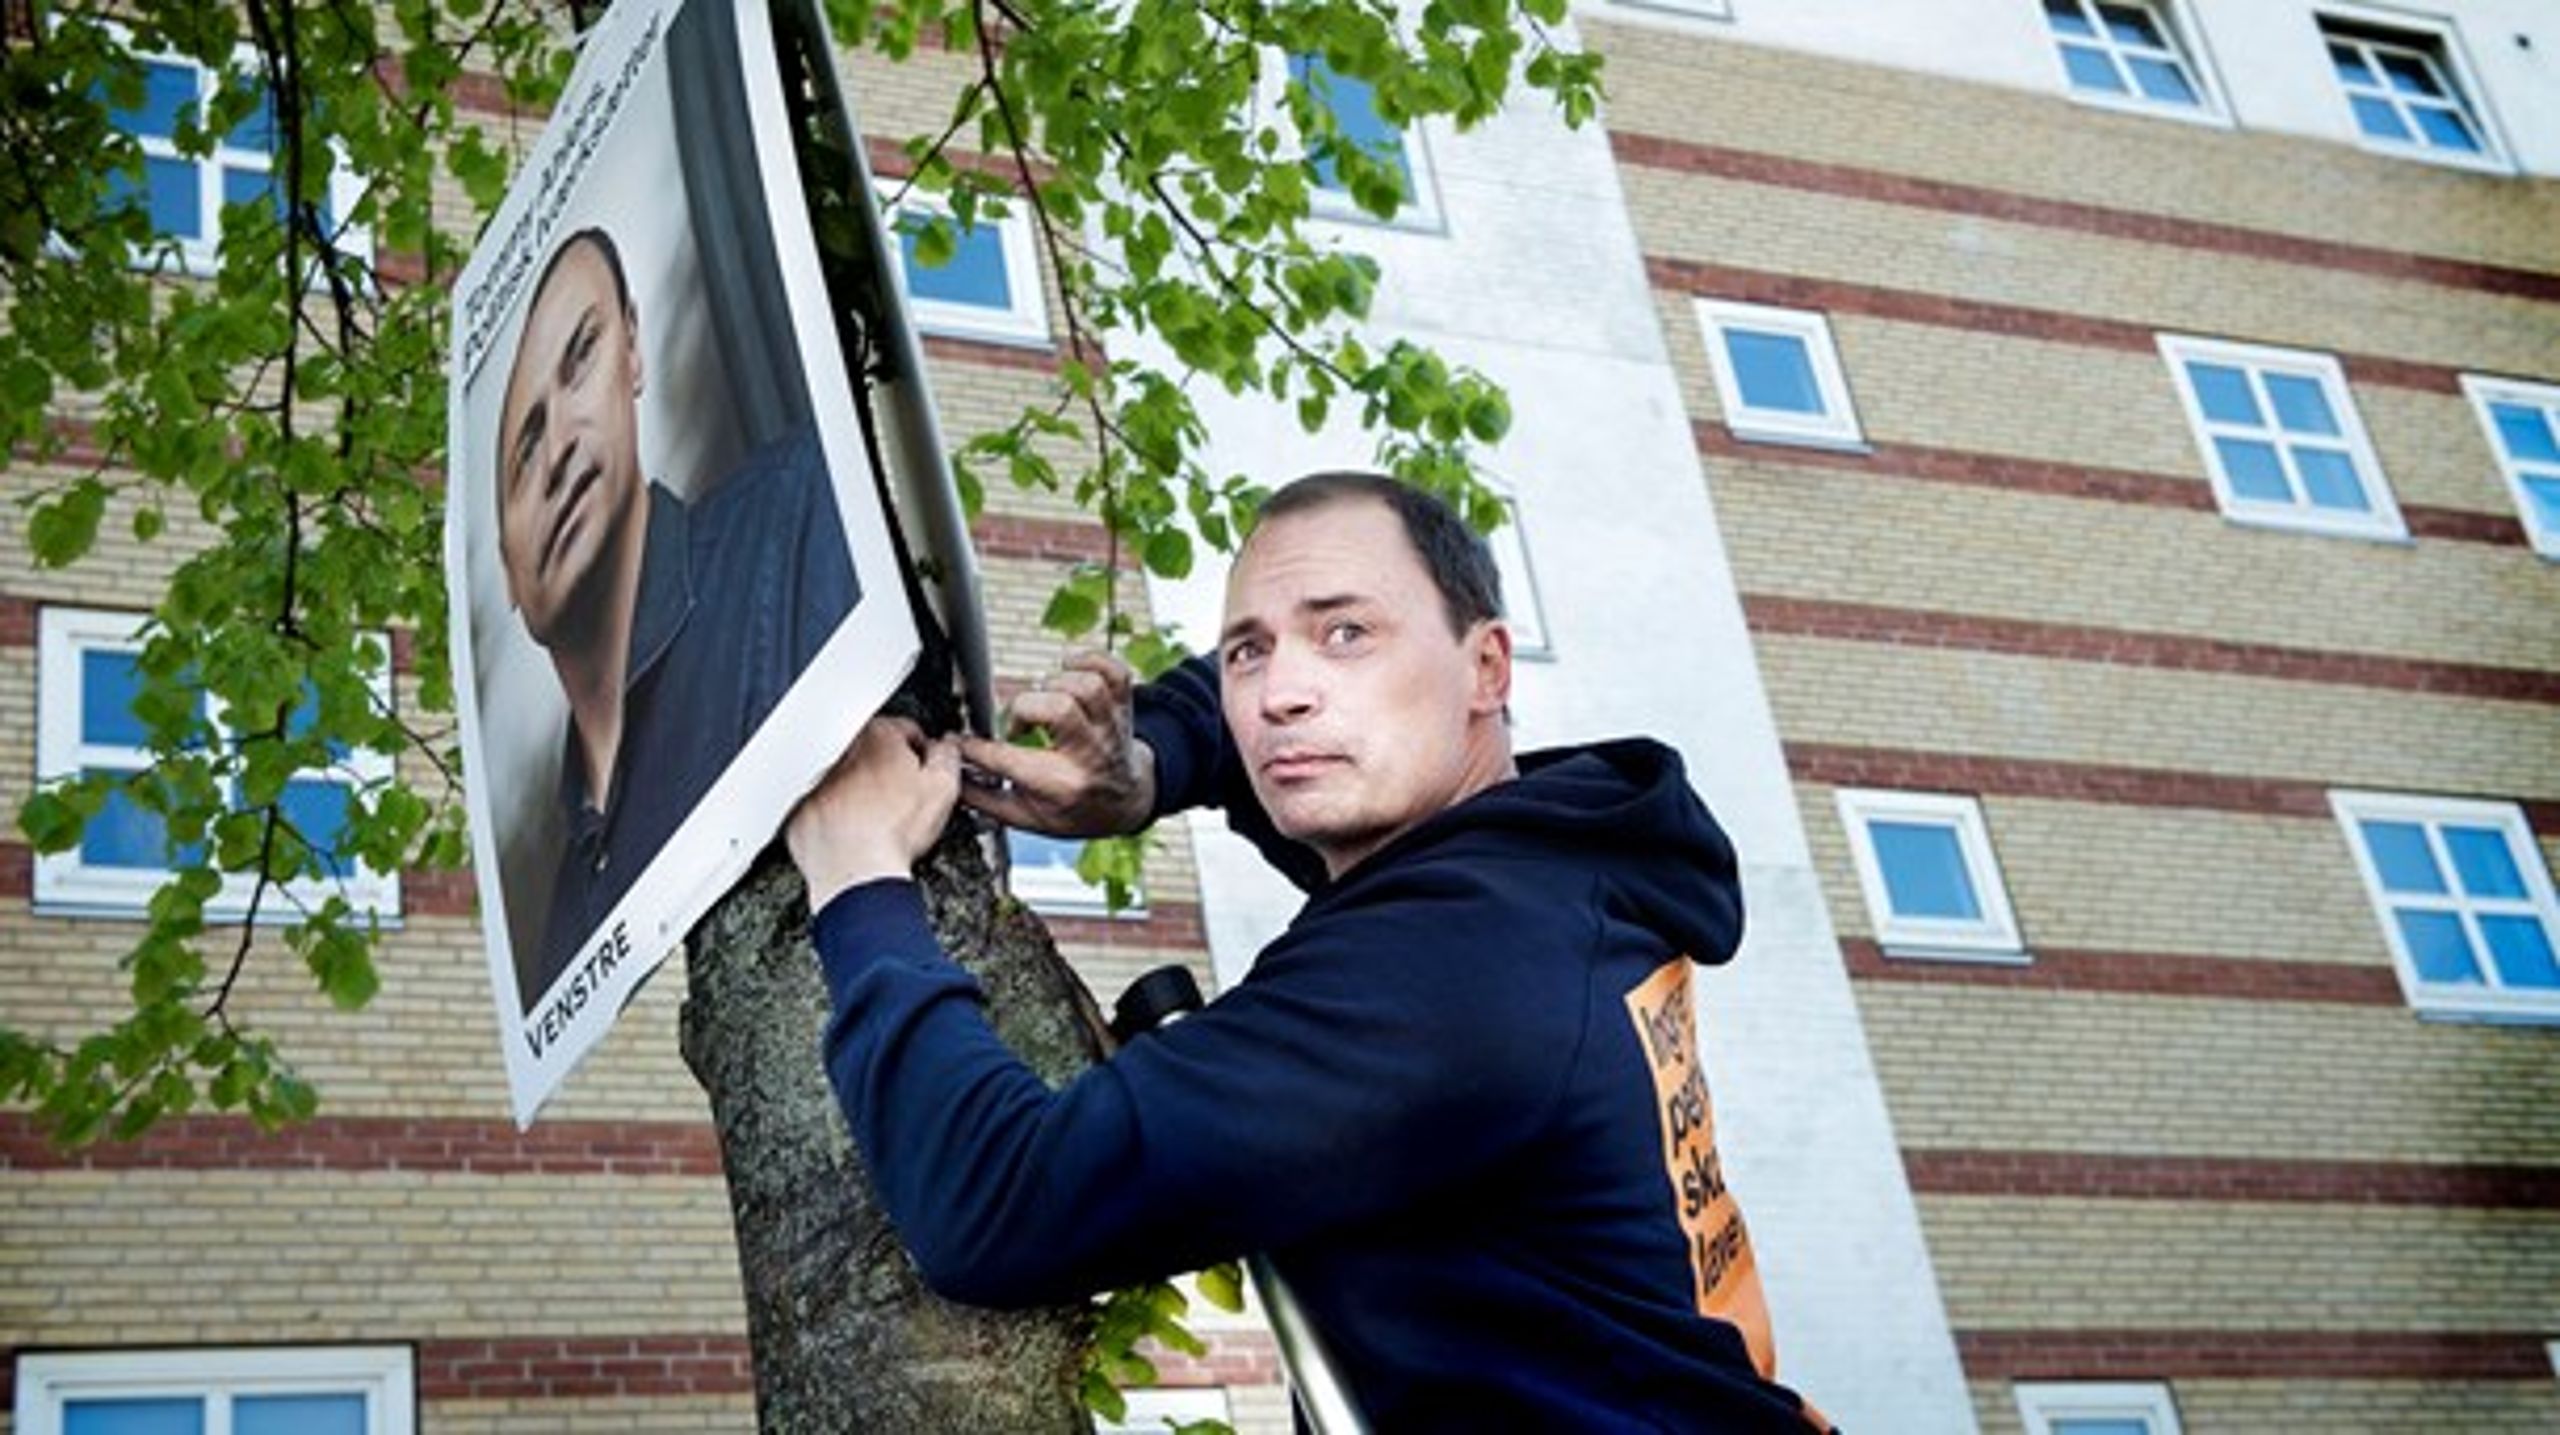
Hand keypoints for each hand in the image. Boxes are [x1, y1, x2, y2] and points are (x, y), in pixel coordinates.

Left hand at [788, 717, 961, 909]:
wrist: (858, 874)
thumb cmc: (895, 833)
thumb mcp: (943, 788)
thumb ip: (948, 756)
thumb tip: (944, 749)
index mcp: (877, 737)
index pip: (905, 731)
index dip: (919, 754)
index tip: (921, 772)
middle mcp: (839, 752)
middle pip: (871, 752)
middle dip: (886, 770)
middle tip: (900, 800)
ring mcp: (814, 781)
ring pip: (843, 778)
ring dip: (858, 791)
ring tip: (877, 820)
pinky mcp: (799, 810)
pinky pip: (821, 806)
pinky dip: (834, 815)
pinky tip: (853, 832)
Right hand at [958, 650, 1156, 836]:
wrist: (1125, 803)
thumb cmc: (1072, 808)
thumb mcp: (1026, 816)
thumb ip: (984, 798)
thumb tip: (948, 780)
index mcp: (1061, 786)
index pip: (1009, 759)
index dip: (974, 747)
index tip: (959, 741)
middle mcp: (1090, 754)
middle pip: (1059, 709)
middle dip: (1024, 708)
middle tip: (1018, 723)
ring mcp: (1110, 726)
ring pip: (1086, 685)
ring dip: (1055, 685)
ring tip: (1044, 699)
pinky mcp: (1123, 705)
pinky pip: (1113, 670)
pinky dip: (1088, 661)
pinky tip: (1068, 672)